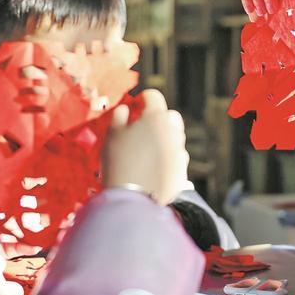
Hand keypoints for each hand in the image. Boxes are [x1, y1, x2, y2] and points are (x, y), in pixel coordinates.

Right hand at [103, 89, 187, 203]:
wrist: (132, 198)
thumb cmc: (119, 162)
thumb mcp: (112, 134)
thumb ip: (120, 116)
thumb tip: (125, 110)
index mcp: (156, 118)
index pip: (154, 96)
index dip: (143, 98)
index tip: (136, 105)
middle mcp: (173, 132)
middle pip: (170, 116)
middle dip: (159, 118)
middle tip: (142, 128)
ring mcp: (180, 152)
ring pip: (175, 138)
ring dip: (163, 139)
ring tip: (145, 150)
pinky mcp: (182, 171)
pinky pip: (176, 158)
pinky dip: (167, 158)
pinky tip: (152, 167)